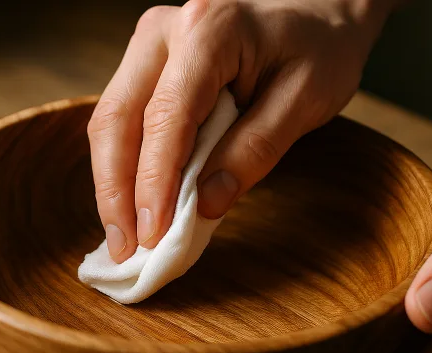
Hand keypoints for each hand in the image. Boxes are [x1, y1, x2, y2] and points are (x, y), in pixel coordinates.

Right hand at [88, 0, 395, 261]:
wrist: (317, 13)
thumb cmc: (320, 51)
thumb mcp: (306, 101)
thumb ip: (255, 150)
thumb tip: (202, 205)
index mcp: (208, 32)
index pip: (166, 117)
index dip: (153, 182)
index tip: (152, 235)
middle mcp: (164, 31)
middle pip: (118, 118)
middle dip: (115, 191)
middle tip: (125, 249)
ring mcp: (150, 45)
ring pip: (111, 120)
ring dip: (112, 183)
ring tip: (123, 238)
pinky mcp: (148, 64)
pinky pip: (124, 119)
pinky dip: (124, 166)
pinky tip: (131, 205)